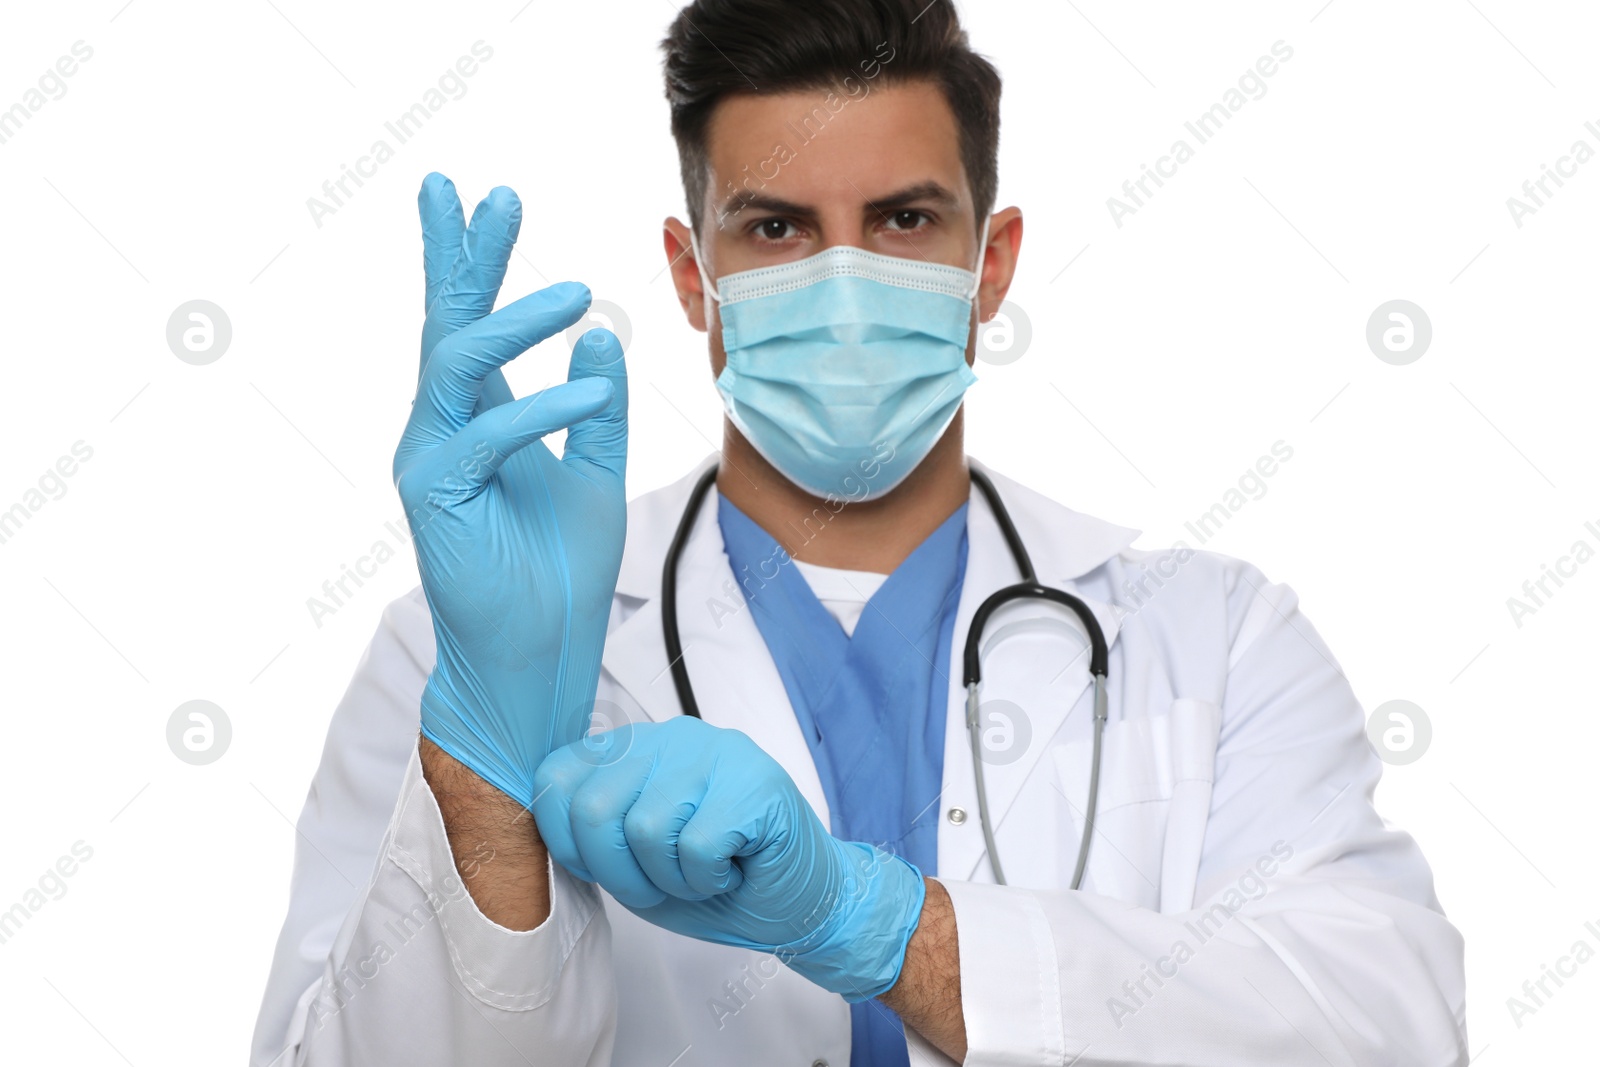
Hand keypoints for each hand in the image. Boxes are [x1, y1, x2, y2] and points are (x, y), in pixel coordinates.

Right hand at [394, 173, 627, 809]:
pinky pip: (486, 435)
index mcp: (482, 419)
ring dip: (514, 320)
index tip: (475, 196)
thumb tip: (599, 335)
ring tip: (576, 292)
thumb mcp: (598, 473)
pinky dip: (543, 409)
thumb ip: (600, 409)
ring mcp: (433, 459)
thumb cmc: (561, 571)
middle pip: (447, 323)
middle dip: (465, 254)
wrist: (542, 655)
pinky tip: (592, 392)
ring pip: (457, 364)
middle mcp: (447, 428)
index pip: (471, 326)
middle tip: (488, 194)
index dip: (469, 260)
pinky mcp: (436, 497)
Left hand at [531, 718, 927, 1000]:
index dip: (568, 840)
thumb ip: (592, 831)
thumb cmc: (717, 883)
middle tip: (665, 882)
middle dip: (620, 872)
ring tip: (705, 872)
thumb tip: (539, 816)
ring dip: (672, 879)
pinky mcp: (753, 781)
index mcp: (635, 750)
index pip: (557, 775)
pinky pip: (695, 846)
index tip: (610, 868)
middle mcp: (672, 738)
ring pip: (645, 829)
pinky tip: (732, 868)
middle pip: (593, 807)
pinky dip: (708, 879)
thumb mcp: (634, 863)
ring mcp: (716, 752)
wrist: (802, 902)